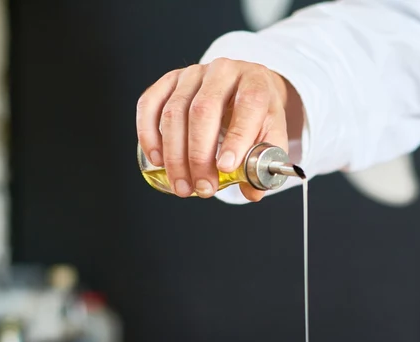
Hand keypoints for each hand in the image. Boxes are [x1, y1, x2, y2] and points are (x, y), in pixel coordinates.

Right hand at [136, 58, 301, 201]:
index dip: (236, 137)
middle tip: (203, 187)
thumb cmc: (258, 115)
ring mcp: (192, 73)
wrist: (244, 88)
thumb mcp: (272, 134)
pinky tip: (156, 159)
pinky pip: (149, 104)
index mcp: (255, 82)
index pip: (248, 105)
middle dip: (199, 156)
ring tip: (182, 185)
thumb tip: (251, 192)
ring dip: (174, 155)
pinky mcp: (169, 80)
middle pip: (203, 111)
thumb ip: (265, 162)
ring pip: (174, 112)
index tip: (225, 167)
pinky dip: (148, 134)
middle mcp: (223, 71)